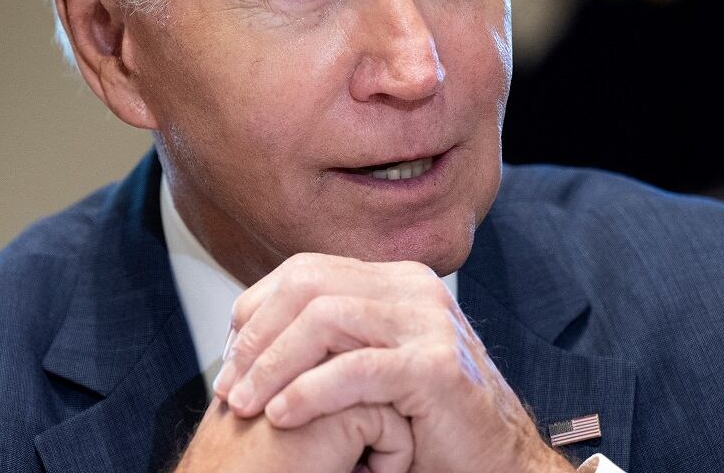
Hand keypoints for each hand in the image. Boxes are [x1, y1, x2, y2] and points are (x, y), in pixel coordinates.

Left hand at [212, 253, 574, 472]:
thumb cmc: (426, 424)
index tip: (229, 354)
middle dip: (257, 334)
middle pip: (309, 285)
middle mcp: (414, 289)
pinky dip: (309, 392)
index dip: (257, 307)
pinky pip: (356, 370)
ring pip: (325, 318)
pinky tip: (282, 416)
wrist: (495, 463)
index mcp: (396, 282)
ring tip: (246, 403)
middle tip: (228, 383)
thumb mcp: (370, 366)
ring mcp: (429, 323)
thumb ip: (331, 340)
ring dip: (273, 363)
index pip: (307, 270)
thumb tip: (250, 331)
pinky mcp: (435, 367)